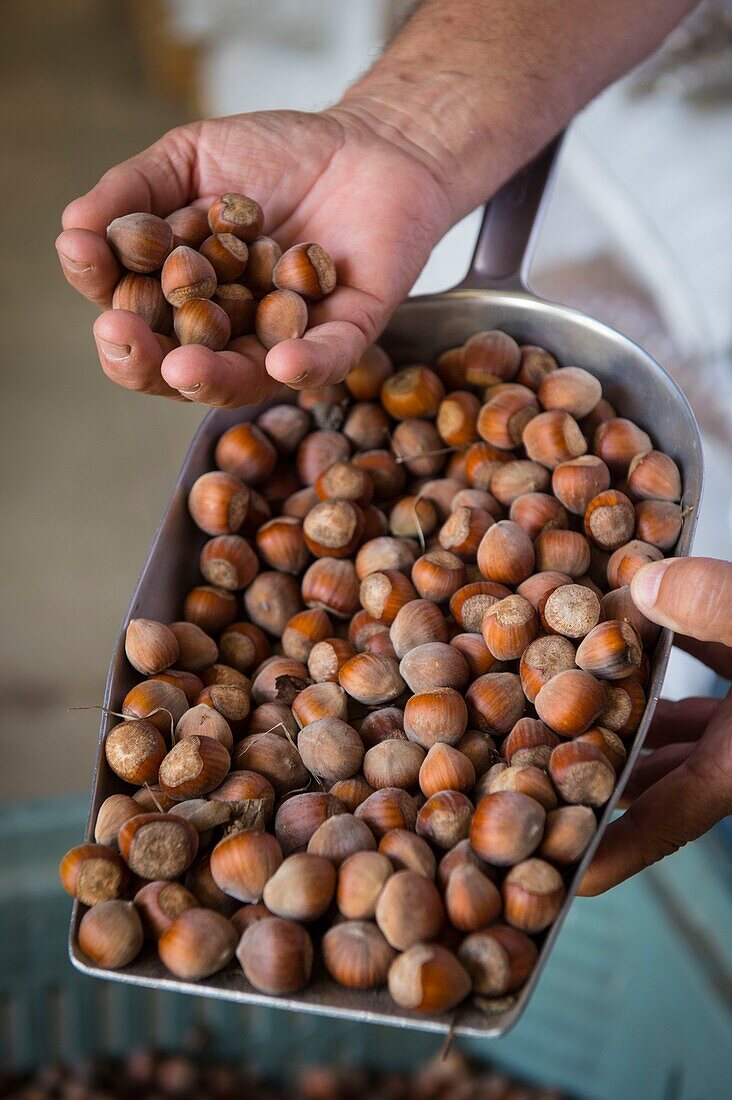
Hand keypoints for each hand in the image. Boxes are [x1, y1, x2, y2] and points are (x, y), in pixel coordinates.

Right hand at [55, 109, 455, 404]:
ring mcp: (285, 339)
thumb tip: (74, 230)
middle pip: (177, 365)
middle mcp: (230, 331)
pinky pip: (326, 360)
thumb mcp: (190, 158)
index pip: (136, 314)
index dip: (107, 292)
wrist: (369, 141)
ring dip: (210, 378)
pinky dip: (304, 365)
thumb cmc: (276, 155)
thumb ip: (133, 193)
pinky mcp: (347, 334)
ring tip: (182, 367)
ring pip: (244, 378)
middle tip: (121, 336)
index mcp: (184, 297)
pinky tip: (281, 362)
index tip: (85, 261)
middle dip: (143, 358)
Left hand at [580, 557, 731, 895]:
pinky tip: (629, 636)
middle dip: (595, 782)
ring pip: (672, 731)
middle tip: (524, 781)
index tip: (560, 877)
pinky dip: (666, 662)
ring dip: (620, 721)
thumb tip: (637, 585)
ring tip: (550, 711)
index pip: (670, 818)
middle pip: (654, 780)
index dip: (615, 849)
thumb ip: (723, 609)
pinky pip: (703, 680)